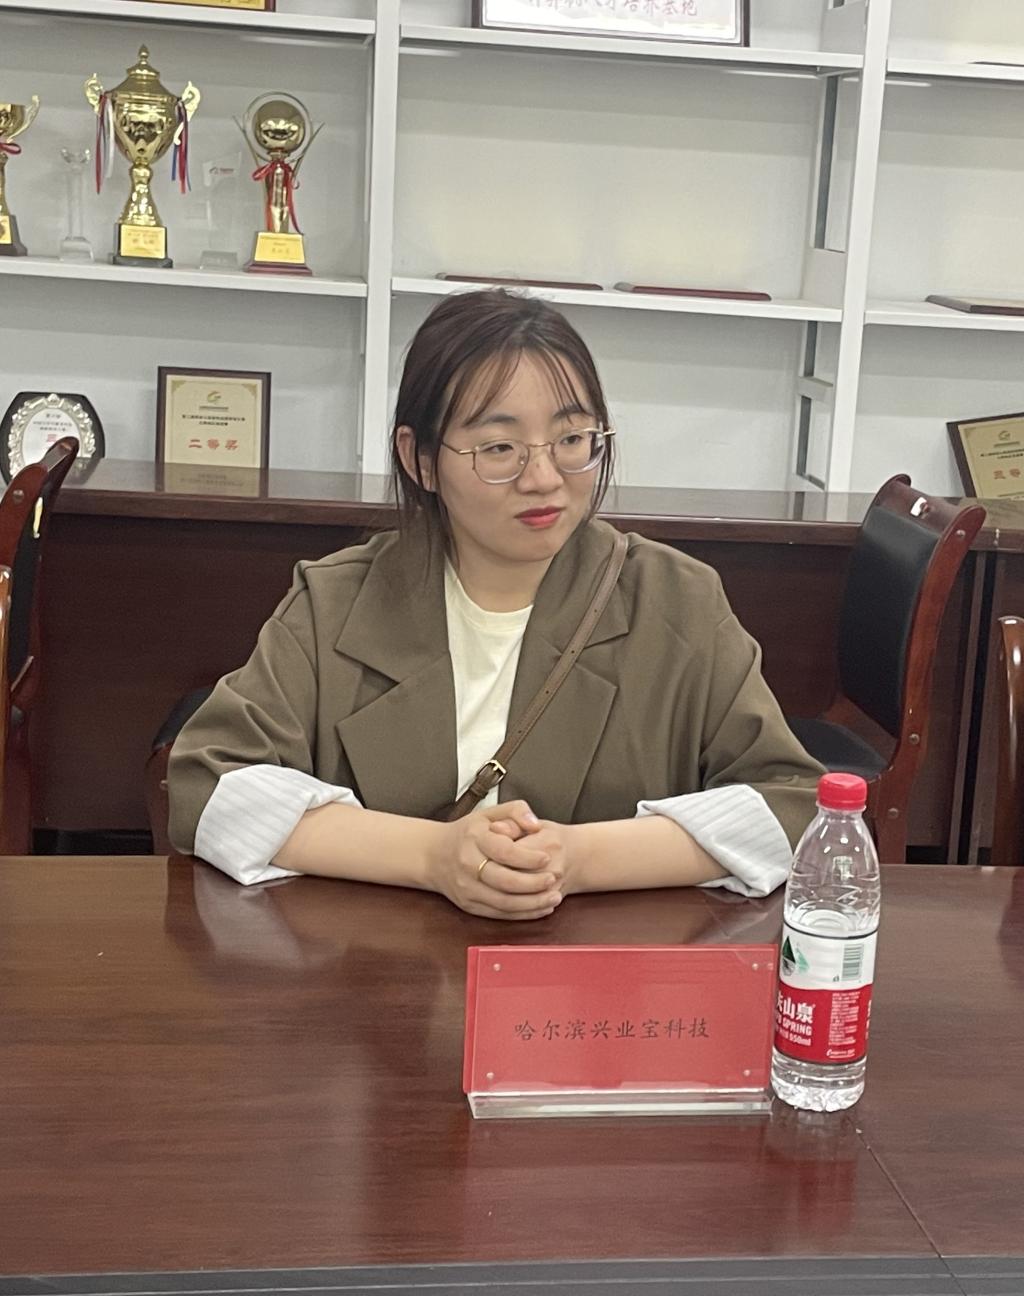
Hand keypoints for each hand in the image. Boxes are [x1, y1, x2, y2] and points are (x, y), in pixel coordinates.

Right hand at [426, 800, 563, 920]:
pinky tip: (540, 908)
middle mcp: (468, 865)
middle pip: (505, 881)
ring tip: (554, 898)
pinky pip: (499, 914)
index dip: (528, 857)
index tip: (546, 858)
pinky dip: (522, 914)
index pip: (504, 851)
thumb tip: (535, 824)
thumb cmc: (467, 833)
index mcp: (474, 839)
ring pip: (504, 903)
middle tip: (554, 879)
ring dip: (533, 903)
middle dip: (534, 884)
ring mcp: (467, 888)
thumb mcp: (489, 813)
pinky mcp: (469, 905)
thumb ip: (516, 811)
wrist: (433, 856)